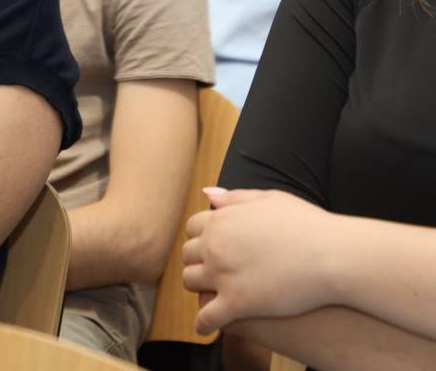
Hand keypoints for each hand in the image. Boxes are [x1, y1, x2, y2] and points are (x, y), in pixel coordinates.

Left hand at [182, 188, 335, 333]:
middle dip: (197, 263)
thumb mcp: (271, 199)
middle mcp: (214, 246)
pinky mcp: (237, 304)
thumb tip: (208, 195)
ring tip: (210, 297)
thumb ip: (236, 197)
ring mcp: (222, 275)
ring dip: (198, 290)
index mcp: (220, 220)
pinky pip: (208, 318)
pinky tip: (208, 327)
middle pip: (189, 256)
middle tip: (208, 273)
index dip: (201, 238)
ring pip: (191, 284)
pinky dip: (204, 323)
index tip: (209, 247)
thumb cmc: (310, 227)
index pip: (193, 229)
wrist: (335, 257)